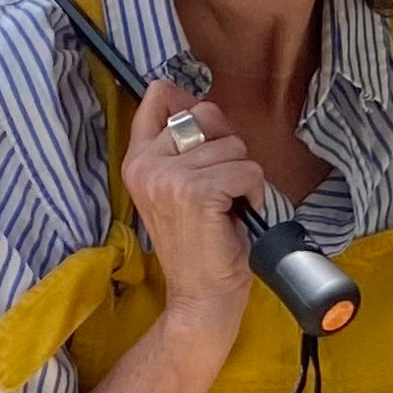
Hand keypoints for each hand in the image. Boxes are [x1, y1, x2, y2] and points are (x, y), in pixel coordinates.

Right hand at [125, 76, 255, 346]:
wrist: (200, 296)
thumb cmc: (200, 243)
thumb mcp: (178, 186)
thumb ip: (182, 144)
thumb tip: (194, 102)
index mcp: (137, 160)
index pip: (158, 96)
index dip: (191, 106)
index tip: (205, 137)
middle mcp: (146, 164)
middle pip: (205, 115)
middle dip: (226, 146)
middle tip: (221, 186)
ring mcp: (169, 177)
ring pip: (233, 145)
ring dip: (243, 175)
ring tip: (228, 207)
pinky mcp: (197, 192)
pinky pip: (246, 170)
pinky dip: (254, 191)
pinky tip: (240, 214)